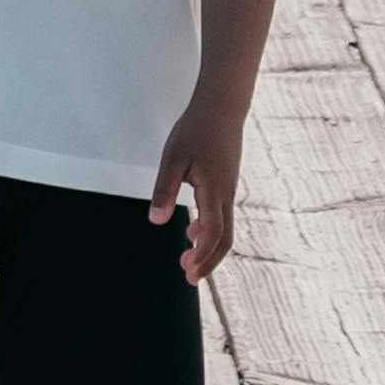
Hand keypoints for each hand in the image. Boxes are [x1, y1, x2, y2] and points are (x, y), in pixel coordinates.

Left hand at [148, 97, 240, 284]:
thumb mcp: (173, 158)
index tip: (189, 272)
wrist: (222, 107)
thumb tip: (156, 221)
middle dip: (208, 261)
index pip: (214, 233)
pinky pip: (221, 215)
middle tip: (189, 278)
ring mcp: (229, 190)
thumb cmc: (196, 129)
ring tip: (186, 261)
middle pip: (224, 239)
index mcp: (215, 191)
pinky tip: (191, 230)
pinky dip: (209, 230)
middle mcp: (226, 195)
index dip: (203, 256)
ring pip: (224, 229)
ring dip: (207, 248)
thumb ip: (165, 190)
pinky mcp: (226, 184)